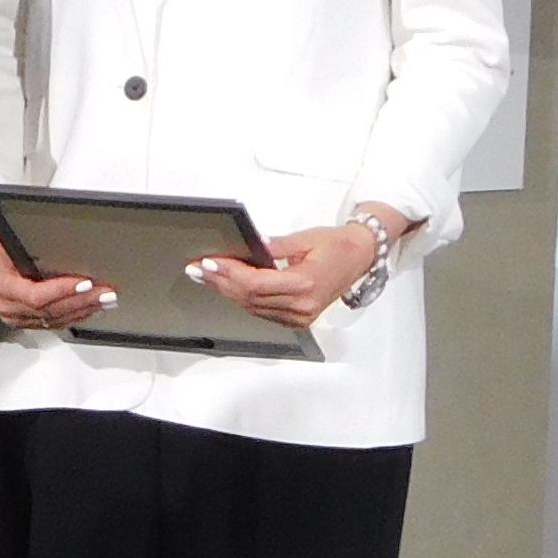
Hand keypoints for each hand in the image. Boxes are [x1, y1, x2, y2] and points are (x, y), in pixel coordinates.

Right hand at [0, 208, 107, 331]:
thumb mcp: (10, 239)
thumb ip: (35, 246)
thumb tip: (69, 245)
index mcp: (2, 285)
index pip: (36, 296)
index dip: (62, 291)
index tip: (85, 283)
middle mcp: (8, 306)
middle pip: (50, 311)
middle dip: (81, 301)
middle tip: (105, 292)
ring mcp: (16, 317)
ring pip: (55, 320)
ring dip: (82, 310)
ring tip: (104, 300)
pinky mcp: (26, 321)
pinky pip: (53, 323)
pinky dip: (74, 316)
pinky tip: (90, 308)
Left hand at [192, 222, 375, 333]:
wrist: (359, 257)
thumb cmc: (337, 246)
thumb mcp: (305, 238)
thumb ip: (274, 247)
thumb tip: (249, 248)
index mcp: (305, 284)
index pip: (255, 284)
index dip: (229, 274)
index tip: (209, 263)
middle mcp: (302, 306)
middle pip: (250, 298)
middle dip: (221, 282)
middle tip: (198, 270)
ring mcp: (300, 316)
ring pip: (253, 308)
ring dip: (228, 292)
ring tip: (207, 277)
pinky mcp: (298, 319)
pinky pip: (263, 312)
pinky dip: (244, 300)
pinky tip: (229, 288)